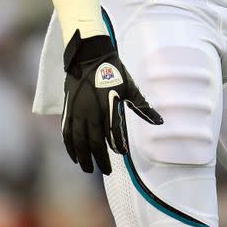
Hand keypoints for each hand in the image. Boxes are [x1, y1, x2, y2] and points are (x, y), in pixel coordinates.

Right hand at [62, 30, 162, 174]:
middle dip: (100, 159)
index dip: (118, 145)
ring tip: (88, 168)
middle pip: (94, 142)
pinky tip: (74, 156)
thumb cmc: (114, 71)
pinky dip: (70, 146)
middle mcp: (91, 111)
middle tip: (106, 171)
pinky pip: (66, 133)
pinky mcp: (68, 109)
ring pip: (78, 141)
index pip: (112, 133)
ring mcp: (77, 111)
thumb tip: (160, 121)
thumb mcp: (130, 88)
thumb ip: (143, 107)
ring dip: (83, 157)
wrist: (90, 56)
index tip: (122, 154)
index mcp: (108, 105)